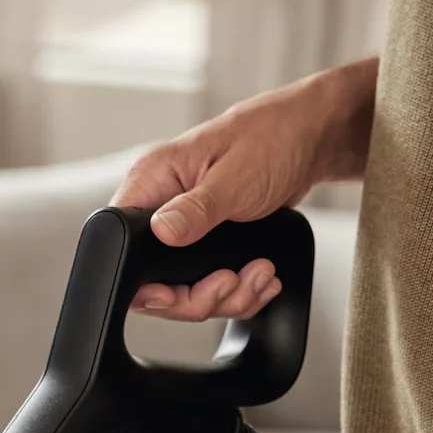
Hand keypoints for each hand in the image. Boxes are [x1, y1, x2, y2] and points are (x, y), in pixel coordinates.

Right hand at [111, 56, 378, 321]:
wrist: (310, 136)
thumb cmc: (272, 137)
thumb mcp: (235, 177)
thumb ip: (196, 209)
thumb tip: (161, 231)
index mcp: (152, 181)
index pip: (122, 244)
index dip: (145, 282)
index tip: (177, 292)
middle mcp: (161, 206)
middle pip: (153, 280)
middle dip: (198, 296)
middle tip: (231, 283)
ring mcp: (183, 227)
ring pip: (186, 289)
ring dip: (228, 295)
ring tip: (260, 275)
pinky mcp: (205, 241)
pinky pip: (211, 283)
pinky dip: (240, 290)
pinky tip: (261, 277)